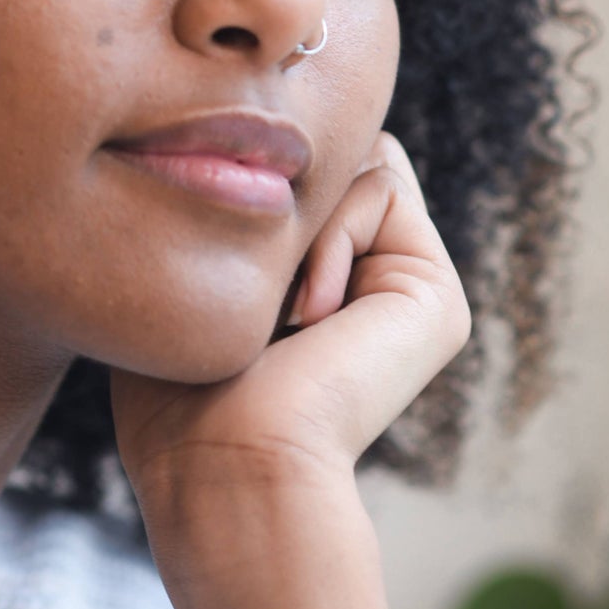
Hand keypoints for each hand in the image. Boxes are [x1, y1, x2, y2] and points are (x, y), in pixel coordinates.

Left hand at [106, 131, 469, 608]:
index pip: (289, 173)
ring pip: (354, 158)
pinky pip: (380, 183)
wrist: (228, 463)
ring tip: (279, 315)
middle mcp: (367, 283)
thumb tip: (232, 145)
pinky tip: (310, 318)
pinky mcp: (434, 292)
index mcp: (316, 287)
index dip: (247, 182)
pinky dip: (328, 237)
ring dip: (297, 224)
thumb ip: (219, 216)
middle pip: (327, 155)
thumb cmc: (175, 396)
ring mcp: (406, 286)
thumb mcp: (184, 286)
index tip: (209, 267)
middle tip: (249, 287)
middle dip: (276, 194)